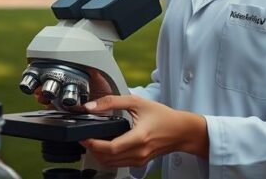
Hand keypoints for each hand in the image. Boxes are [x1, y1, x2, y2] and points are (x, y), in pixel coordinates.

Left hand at [80, 94, 207, 168]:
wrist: (181, 130)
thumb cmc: (163, 116)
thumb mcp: (137, 102)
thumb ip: (112, 101)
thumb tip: (92, 106)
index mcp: (139, 137)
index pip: (110, 147)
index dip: (93, 144)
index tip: (84, 137)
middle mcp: (139, 152)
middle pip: (108, 158)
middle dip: (92, 149)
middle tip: (84, 138)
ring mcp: (140, 159)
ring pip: (112, 164)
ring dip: (99, 155)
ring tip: (92, 142)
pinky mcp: (140, 162)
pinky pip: (119, 164)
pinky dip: (109, 158)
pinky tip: (105, 147)